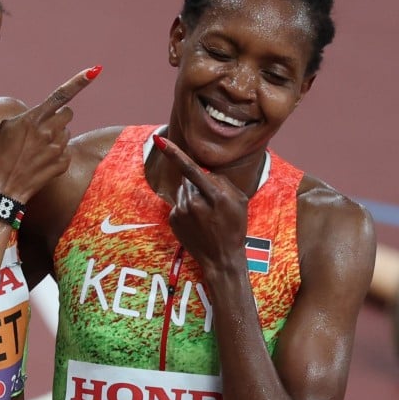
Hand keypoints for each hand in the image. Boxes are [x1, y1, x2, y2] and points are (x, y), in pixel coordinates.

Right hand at [0, 66, 99, 202]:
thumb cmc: (0, 156)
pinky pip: (66, 152)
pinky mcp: (62, 163)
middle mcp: (48, 131)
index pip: (60, 95)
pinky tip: (42, 162)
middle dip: (59, 118)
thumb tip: (41, 114)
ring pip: (67, 133)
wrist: (3, 187)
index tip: (94, 71)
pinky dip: (57, 155)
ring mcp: (57, 148)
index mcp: (33, 118)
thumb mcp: (6, 128)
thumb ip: (27, 117)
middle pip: (67, 114)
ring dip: (56, 137)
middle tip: (45, 128)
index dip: (78, 82)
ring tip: (38, 149)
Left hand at [153, 136, 248, 272]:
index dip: (175, 153)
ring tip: (205, 214)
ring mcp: (181, 213)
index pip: (192, 170)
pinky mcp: (173, 220)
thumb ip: (222, 182)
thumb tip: (204, 171)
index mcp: (215, 197)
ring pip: (183, 190)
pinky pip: (178, 203)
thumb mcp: (239, 201)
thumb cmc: (234, 227)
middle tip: (212, 203)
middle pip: (189, 179)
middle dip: (198, 184)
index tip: (159, 141)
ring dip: (192, 195)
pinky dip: (186, 208)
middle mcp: (195, 204)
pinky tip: (197, 221)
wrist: (221, 258)